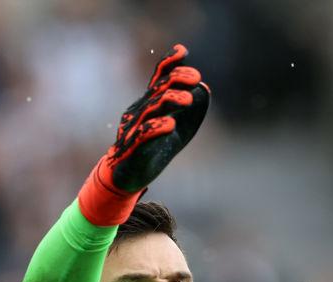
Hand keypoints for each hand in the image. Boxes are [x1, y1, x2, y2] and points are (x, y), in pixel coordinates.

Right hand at [78, 44, 209, 224]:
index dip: (169, 63)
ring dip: (170, 100)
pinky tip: (170, 125)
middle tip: (196, 77)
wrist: (128, 178)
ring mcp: (134, 129)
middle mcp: (140, 111)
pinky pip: (143, 135)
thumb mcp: (180, 130)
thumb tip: (204, 90)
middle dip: (176, 79)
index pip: (158, 78)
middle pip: (157, 89)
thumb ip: (193, 111)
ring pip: (151, 109)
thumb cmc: (154, 151)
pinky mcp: (132, 149)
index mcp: (150, 104)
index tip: (183, 51)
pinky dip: (157, 128)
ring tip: (188, 99)